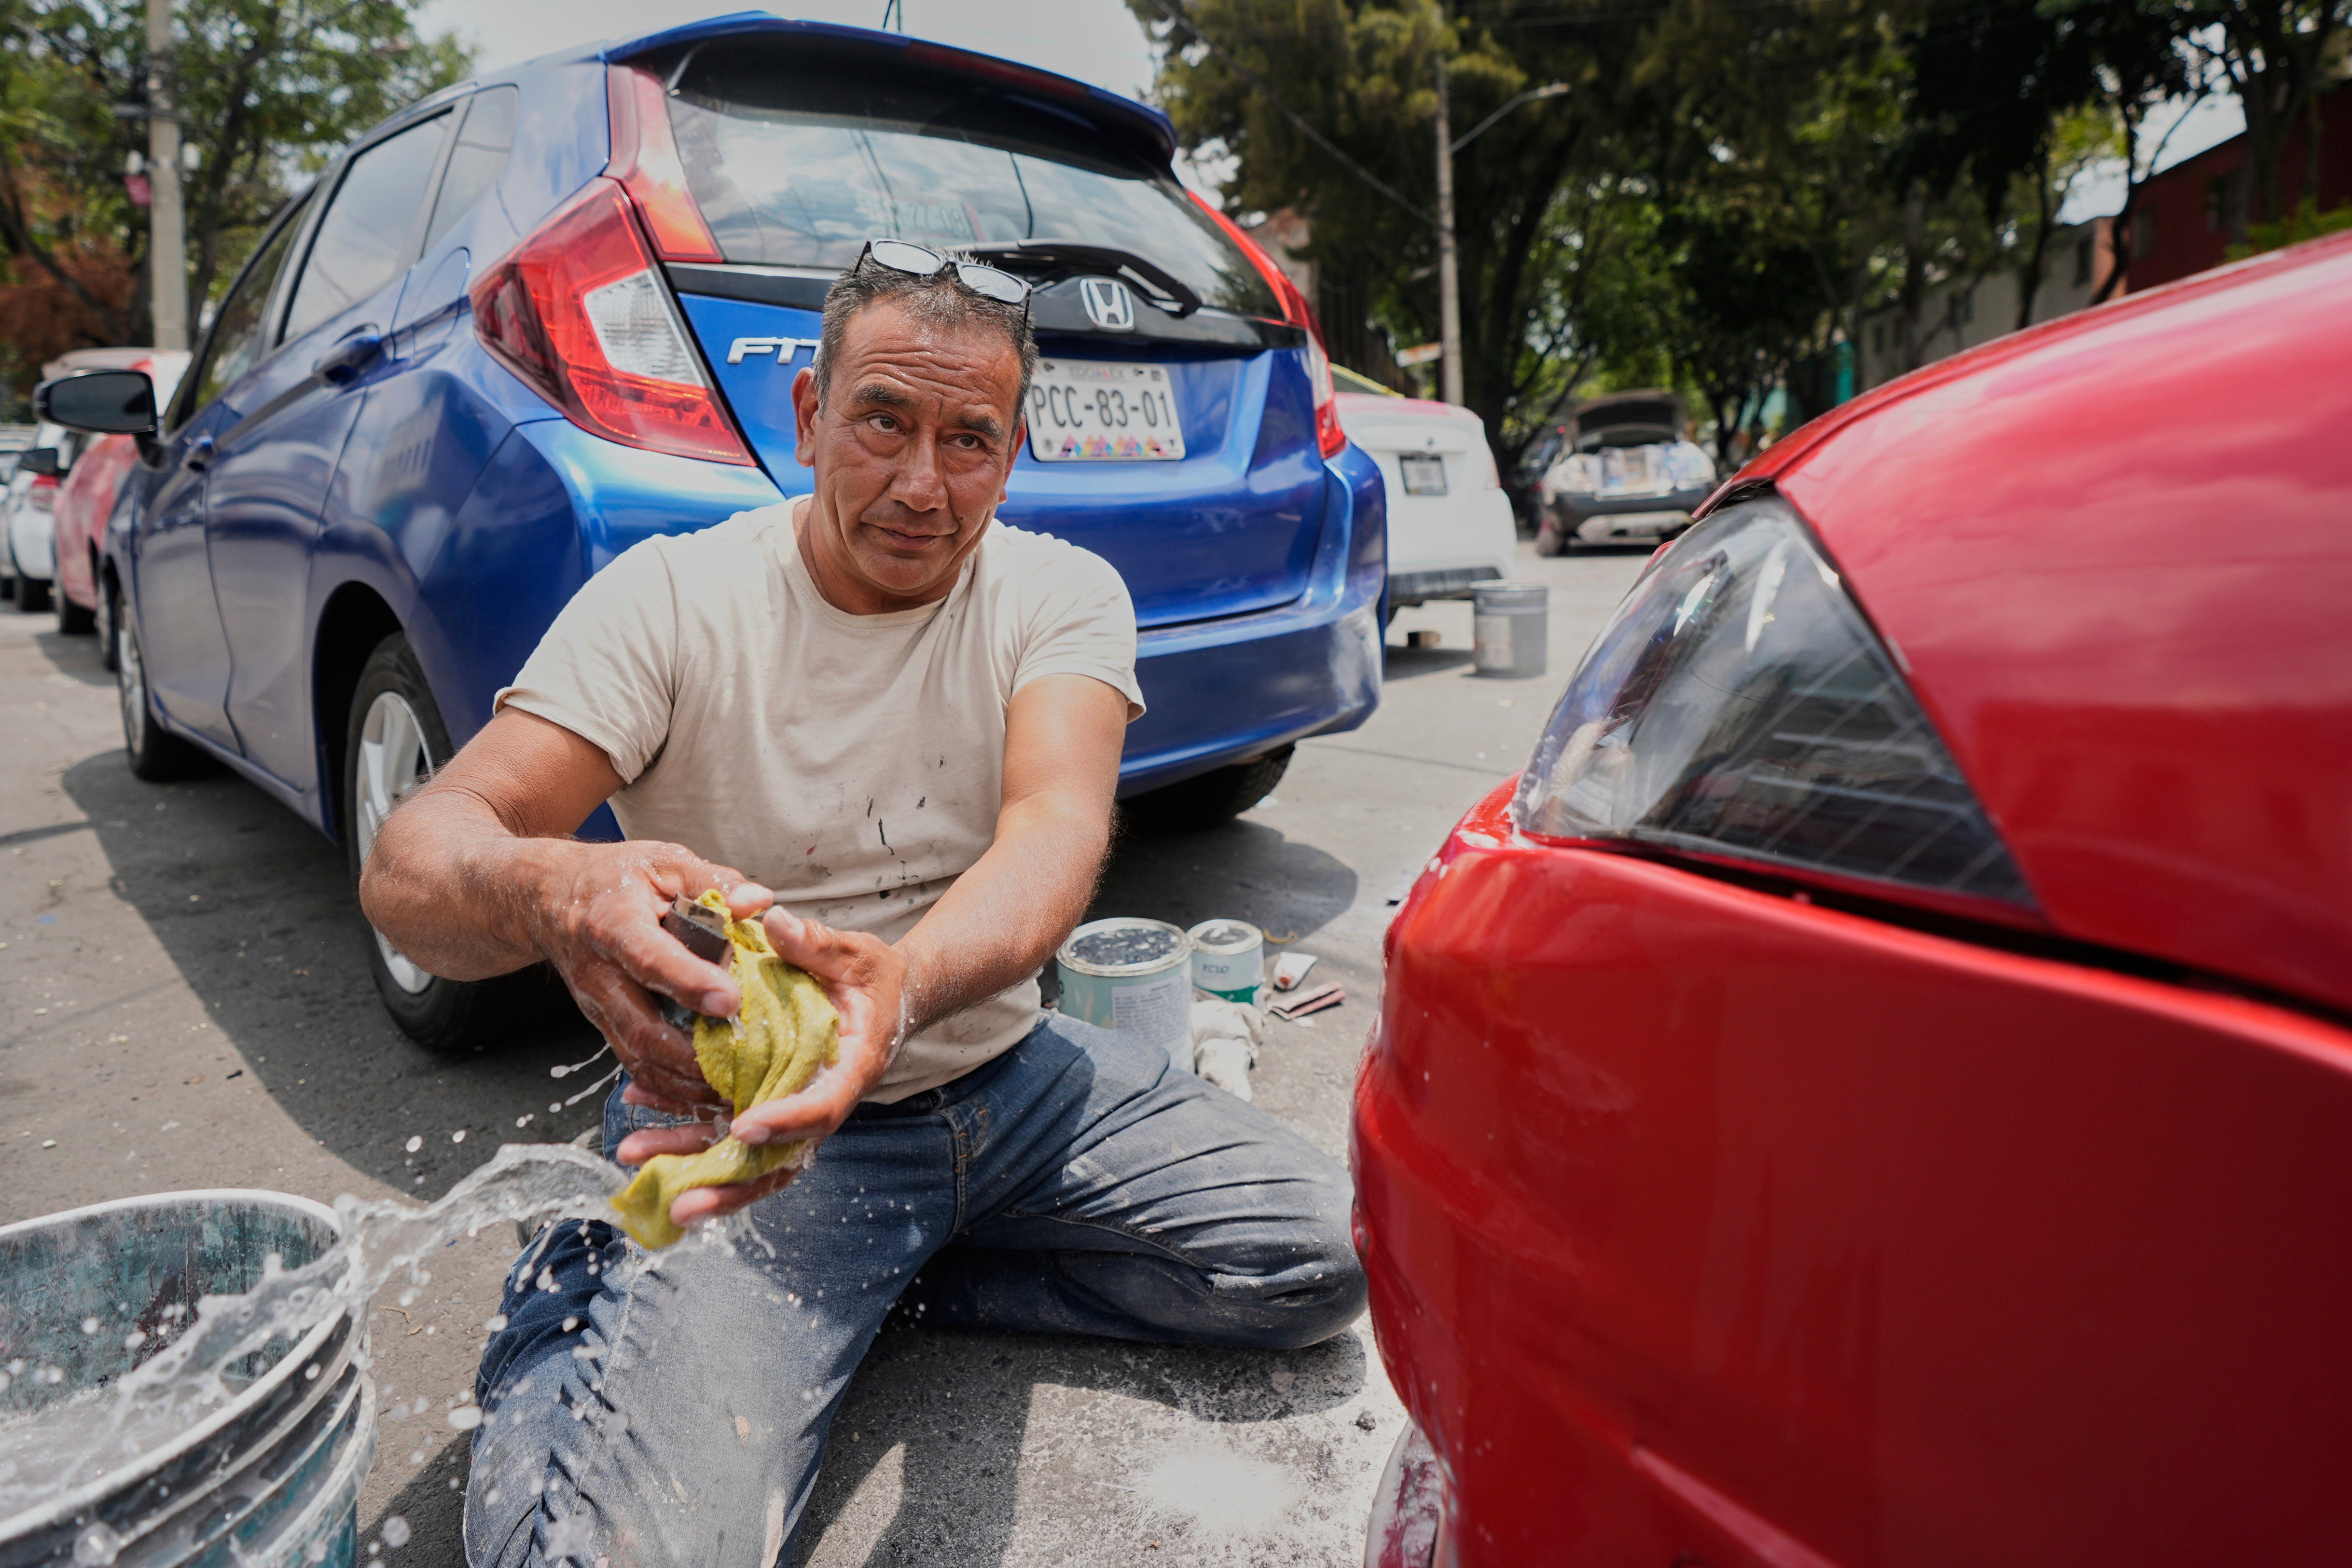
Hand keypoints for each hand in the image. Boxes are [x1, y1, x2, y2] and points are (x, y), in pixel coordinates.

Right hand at [522, 840, 772, 1114]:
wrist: (549, 898)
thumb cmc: (614, 877)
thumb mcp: (663, 861)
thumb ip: (713, 881)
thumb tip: (759, 902)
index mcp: (613, 922)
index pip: (649, 957)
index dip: (688, 981)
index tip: (730, 1000)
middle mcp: (599, 974)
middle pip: (641, 1027)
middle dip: (693, 1055)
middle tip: (743, 1063)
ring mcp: (598, 1007)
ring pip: (639, 1058)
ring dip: (685, 1083)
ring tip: (733, 1091)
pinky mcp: (604, 1026)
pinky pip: (635, 1066)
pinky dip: (670, 1089)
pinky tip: (706, 1096)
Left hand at [613, 908, 907, 1226]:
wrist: (884, 999)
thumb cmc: (872, 978)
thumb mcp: (856, 955)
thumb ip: (818, 944)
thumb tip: (776, 922)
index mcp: (852, 1068)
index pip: (823, 1106)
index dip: (787, 1121)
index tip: (745, 1126)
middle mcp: (821, 1101)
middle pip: (778, 1159)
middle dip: (729, 1185)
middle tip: (681, 1201)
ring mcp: (792, 1110)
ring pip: (745, 1157)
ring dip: (690, 1164)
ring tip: (634, 1156)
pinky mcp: (768, 1104)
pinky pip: (726, 1130)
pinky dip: (684, 1125)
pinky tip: (639, 1110)